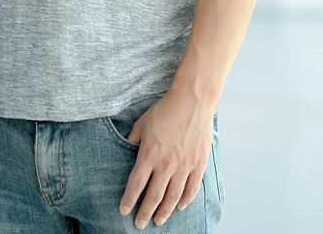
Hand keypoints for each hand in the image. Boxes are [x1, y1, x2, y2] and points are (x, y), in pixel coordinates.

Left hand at [118, 87, 214, 227]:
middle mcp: (166, 164)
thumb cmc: (164, 110)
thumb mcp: (142, 123)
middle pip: (153, 196)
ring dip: (164, 212)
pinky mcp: (198, 164)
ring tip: (158, 221)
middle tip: (139, 224)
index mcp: (149, 154)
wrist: (192, 101)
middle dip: (145, 212)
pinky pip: (191, 189)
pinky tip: (179, 206)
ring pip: (172, 197)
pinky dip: (184, 200)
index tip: (124, 210)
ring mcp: (184, 166)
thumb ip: (133, 139)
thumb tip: (126, 149)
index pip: (136, 185)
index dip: (129, 200)